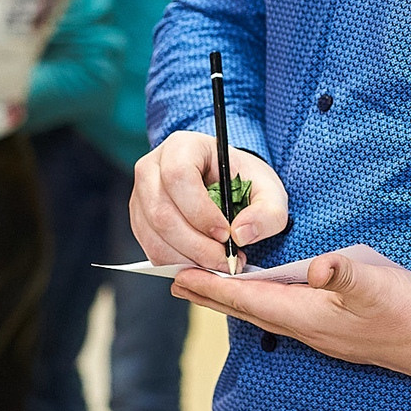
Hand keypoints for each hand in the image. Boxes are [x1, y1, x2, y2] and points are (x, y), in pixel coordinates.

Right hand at [130, 131, 288, 270]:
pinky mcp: (140, 221)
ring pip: (154, 236)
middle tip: (225, 260)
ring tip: (218, 263)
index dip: (200, 211)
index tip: (226, 234)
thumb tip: (241, 234)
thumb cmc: (245, 182)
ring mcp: (141, 195)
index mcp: (183, 146)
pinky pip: (152, 249)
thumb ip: (267, 213)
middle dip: (196, 245)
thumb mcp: (269, 192)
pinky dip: (178, 263)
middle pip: (161, 212)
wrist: (229, 186)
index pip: (178, 176)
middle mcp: (152, 168)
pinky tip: (203, 263)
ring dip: (187, 259)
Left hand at [174, 248, 410, 388]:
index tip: (179, 277)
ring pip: (267, 315)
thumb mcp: (377, 283)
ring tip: (212, 287)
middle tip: (177, 283)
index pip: (249, 300)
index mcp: (309, 316)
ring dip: (236, 300)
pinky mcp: (338, 331)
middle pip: (249, 311)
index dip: (213, 287)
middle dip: (212, 296)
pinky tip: (269, 295)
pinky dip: (265, 302)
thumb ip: (343, 273)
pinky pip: (287, 315)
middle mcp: (309, 330)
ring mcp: (324, 334)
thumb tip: (318, 267)